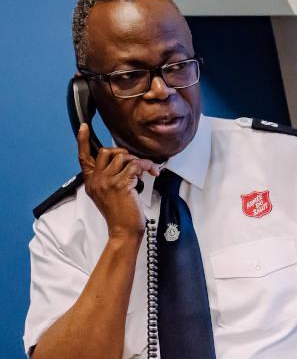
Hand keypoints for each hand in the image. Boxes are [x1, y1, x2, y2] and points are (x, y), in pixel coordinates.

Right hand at [77, 123, 158, 238]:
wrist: (124, 231)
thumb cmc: (120, 216)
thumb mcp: (107, 195)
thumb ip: (108, 179)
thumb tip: (123, 164)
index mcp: (91, 182)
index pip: (83, 157)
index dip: (82, 140)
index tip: (84, 126)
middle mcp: (96, 180)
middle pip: (106, 151)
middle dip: (123, 152)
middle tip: (134, 162)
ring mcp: (107, 182)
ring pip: (123, 156)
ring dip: (138, 160)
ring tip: (146, 170)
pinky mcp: (121, 185)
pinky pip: (136, 165)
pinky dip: (147, 166)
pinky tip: (152, 172)